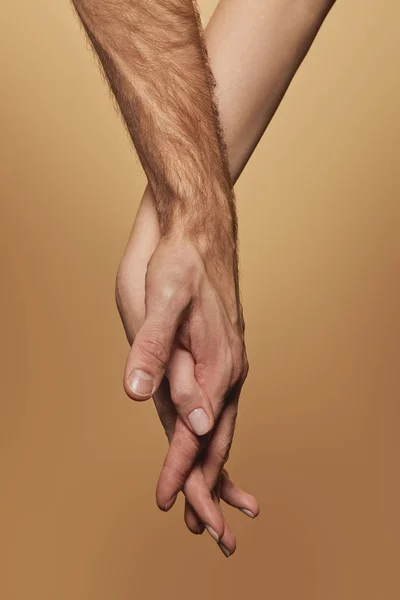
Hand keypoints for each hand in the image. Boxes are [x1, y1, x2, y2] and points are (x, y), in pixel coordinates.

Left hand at [116, 189, 258, 554]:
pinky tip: (202, 441)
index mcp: (216, 362)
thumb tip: (147, 397)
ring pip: (217, 426)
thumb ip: (156, 348)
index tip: (171, 505)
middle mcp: (226, 369)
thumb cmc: (179, 261)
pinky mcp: (213, 355)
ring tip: (210, 500)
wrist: (199, 229)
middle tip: (207, 529)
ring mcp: (222, 363)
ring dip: (212, 464)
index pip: (196, 431)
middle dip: (208, 483)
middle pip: (217, 439)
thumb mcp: (163, 297)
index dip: (180, 470)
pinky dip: (208, 436)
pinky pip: (213, 406)